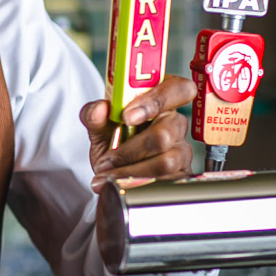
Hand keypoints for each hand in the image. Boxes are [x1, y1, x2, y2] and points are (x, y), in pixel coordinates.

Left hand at [80, 75, 194, 193]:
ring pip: (165, 162)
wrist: (113, 172)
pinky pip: (167, 182)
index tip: (127, 117)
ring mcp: (181, 150)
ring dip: (131, 171)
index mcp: (161, 100)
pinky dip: (139, 185)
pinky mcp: (181, 175)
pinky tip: (121, 185)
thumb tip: (99, 109)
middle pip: (165, 133)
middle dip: (130, 150)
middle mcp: (176, 123)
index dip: (156, 101)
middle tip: (107, 159)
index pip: (178, 89)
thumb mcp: (99, 126)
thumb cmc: (112, 141)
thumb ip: (94, 114)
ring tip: (108, 175)